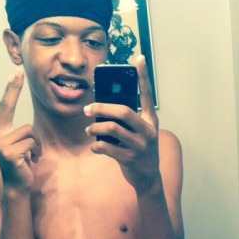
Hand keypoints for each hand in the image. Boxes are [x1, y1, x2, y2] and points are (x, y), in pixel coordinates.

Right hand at [0, 69, 41, 191]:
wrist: (17, 185)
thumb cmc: (16, 162)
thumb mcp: (9, 141)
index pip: (5, 105)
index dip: (10, 89)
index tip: (15, 72)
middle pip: (8, 107)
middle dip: (13, 88)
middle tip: (18, 71)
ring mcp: (1, 144)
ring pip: (29, 130)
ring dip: (37, 144)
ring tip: (32, 155)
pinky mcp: (10, 153)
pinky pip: (32, 143)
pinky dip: (37, 152)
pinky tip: (32, 161)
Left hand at [84, 56, 160, 193]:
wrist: (148, 179)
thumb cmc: (139, 151)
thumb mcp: (139, 134)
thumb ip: (127, 121)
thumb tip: (102, 107)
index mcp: (150, 121)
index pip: (147, 95)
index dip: (143, 77)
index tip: (139, 58)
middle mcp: (147, 131)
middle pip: (122, 111)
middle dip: (101, 108)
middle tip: (88, 110)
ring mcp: (139, 146)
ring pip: (111, 129)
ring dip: (95, 128)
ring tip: (88, 129)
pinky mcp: (130, 159)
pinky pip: (107, 147)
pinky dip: (96, 145)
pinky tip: (94, 146)